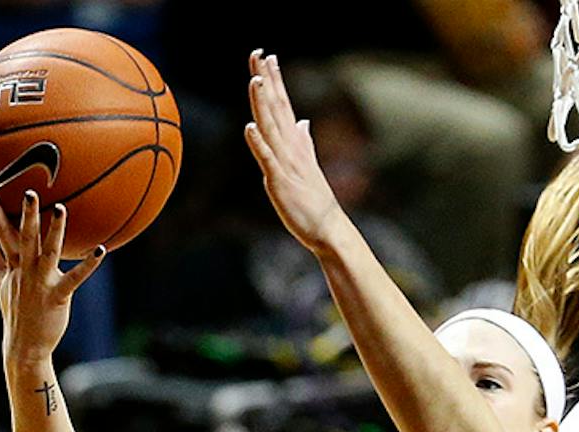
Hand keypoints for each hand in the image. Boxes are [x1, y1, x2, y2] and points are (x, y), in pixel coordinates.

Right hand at [0, 188, 103, 366]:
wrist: (24, 345)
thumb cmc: (15, 313)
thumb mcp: (1, 284)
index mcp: (13, 266)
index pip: (1, 233)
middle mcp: (25, 271)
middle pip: (25, 237)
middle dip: (26, 214)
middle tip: (29, 191)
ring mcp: (41, 283)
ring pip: (49, 252)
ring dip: (55, 231)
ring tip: (61, 209)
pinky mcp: (58, 296)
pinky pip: (75, 278)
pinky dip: (89, 265)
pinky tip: (101, 250)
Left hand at [244, 50, 348, 254]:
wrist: (329, 228)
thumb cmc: (316, 201)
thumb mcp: (308, 165)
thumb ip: (304, 142)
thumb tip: (302, 122)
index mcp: (296, 144)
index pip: (284, 105)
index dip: (275, 80)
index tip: (268, 56)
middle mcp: (291, 149)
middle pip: (277, 109)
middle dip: (267, 81)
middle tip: (259, 54)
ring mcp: (286, 164)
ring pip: (271, 128)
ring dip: (263, 104)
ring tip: (256, 80)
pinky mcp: (280, 182)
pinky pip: (267, 160)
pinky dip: (259, 143)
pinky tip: (249, 127)